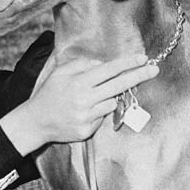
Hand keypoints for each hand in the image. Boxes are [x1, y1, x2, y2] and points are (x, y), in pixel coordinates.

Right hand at [0, 52, 158, 153]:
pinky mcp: (86, 131)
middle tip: (154, 70)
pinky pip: (101, 119)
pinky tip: (83, 113)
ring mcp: (86, 117)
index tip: (142, 58)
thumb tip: (103, 65)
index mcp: (78, 82)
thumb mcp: (60, 73)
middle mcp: (84, 99)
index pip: (108, 70)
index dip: (127, 64)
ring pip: (111, 103)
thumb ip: (81, 65)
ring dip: (110, 98)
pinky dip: (98, 113)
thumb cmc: (49, 94)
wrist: (35, 122)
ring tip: (95, 97)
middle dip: (138, 76)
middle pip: (118, 86)